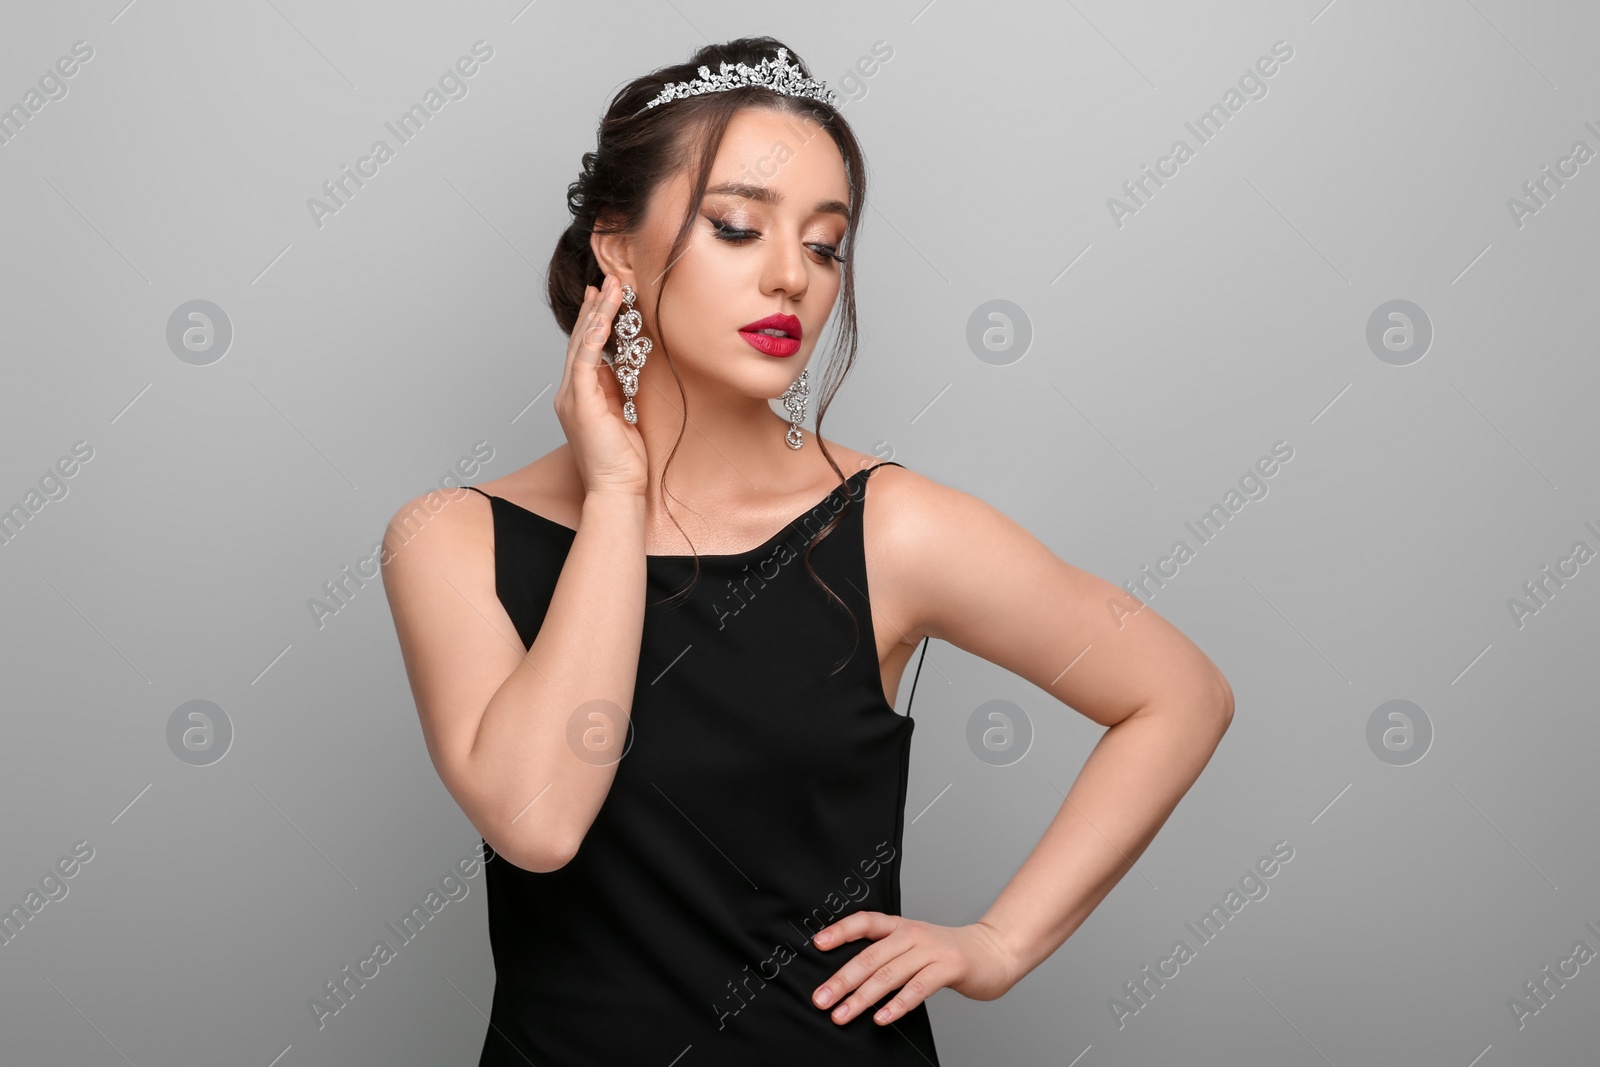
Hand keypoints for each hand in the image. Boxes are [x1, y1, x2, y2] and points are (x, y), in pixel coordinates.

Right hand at [554, 273, 647, 497]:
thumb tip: (626, 367)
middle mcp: (570, 394)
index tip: (603, 295)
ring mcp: (572, 398)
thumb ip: (619, 391)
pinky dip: (593, 338)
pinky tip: (602, 318)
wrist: (616, 490)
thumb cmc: (624, 461)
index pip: (584, 349)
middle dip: (595, 308)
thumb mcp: (623, 416)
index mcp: (580, 396)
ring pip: (581, 345)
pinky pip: (584, 363)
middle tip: (608, 280)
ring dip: (597, 314)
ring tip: (611, 287)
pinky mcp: (580, 404)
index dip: (593, 320)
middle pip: (580, 340)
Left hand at [810, 914, 1016, 1025]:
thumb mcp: (914, 946)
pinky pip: (917, 988)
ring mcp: (930, 950)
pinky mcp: (948, 968)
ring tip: (842, 1014)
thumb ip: (888, 956)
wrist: (993, 952)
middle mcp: (912, 934)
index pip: (865, 922)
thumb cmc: (947, 954)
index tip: (817, 944)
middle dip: (842, 980)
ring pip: (889, 974)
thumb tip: (850, 980)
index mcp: (900, 926)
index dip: (840, 931)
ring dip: (862, 998)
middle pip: (870, 956)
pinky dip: (897, 1004)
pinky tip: (881, 1018)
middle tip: (821, 999)